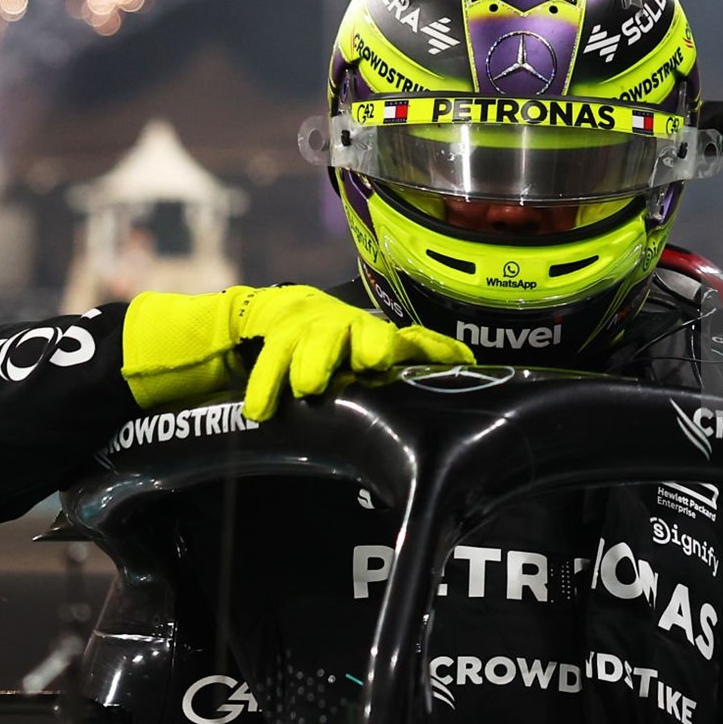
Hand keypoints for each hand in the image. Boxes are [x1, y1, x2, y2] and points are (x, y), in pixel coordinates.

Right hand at [119, 284, 470, 417]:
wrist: (278, 313)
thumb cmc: (338, 345)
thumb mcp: (370, 352)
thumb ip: (407, 362)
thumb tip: (462, 373)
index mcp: (380, 336)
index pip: (413, 340)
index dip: (433, 351)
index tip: (456, 365)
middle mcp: (349, 327)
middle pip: (362, 331)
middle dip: (369, 343)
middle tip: (372, 362)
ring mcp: (311, 328)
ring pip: (314, 340)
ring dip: (314, 361)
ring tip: (310, 387)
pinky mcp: (276, 335)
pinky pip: (268, 359)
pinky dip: (263, 385)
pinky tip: (260, 410)